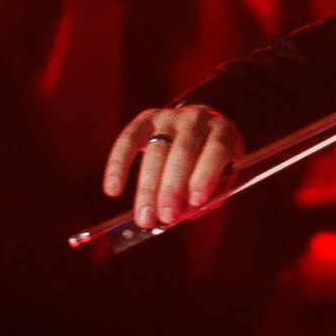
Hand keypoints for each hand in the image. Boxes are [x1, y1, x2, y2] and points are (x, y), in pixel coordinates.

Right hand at [103, 100, 243, 229]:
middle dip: (172, 188)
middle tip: (164, 217)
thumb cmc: (212, 161)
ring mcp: (170, 117)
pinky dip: (117, 166)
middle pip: (182, 152)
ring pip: (155, 151)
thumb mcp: (222, 176)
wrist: (201, 125)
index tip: (195, 202)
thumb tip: (181, 215)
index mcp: (223, 131)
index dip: (205, 175)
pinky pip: (128, 140)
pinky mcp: (145, 119)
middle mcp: (196, 119)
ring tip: (144, 218)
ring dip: (147, 188)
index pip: (216, 150)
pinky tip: (112, 189)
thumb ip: (207, 196)